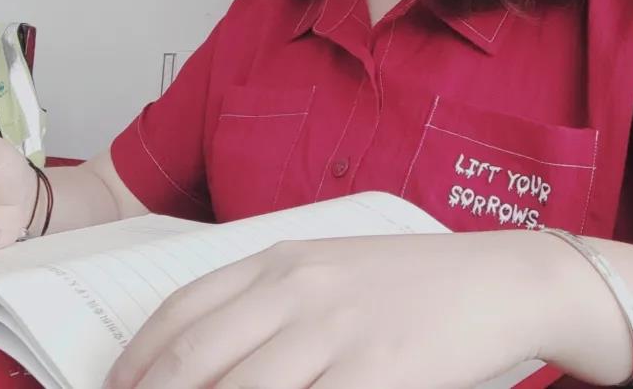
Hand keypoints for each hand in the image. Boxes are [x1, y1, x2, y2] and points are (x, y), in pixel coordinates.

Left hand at [103, 230, 556, 388]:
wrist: (497, 280)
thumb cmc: (410, 281)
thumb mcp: (331, 269)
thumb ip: (269, 303)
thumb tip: (207, 359)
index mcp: (282, 260)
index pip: (180, 312)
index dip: (135, 363)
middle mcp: (298, 290)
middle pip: (194, 360)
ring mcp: (336, 331)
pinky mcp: (375, 372)